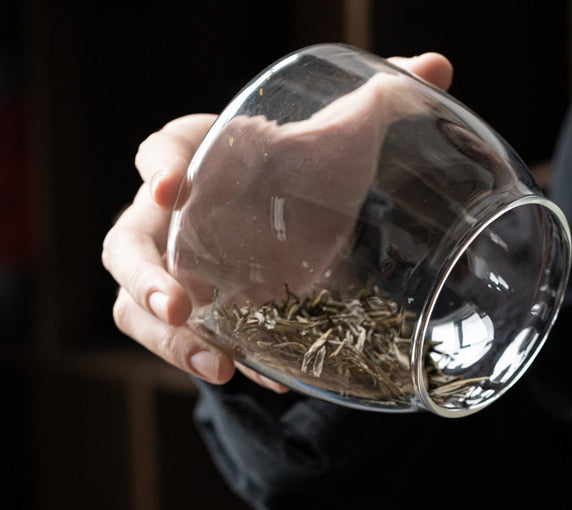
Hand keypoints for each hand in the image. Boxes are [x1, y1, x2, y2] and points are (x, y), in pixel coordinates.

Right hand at [102, 53, 453, 387]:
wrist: (308, 217)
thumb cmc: (311, 166)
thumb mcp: (343, 136)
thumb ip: (381, 101)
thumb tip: (438, 65)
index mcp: (203, 156)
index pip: (162, 149)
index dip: (157, 166)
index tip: (170, 187)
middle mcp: (175, 218)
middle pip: (127, 246)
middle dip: (144, 276)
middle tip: (180, 304)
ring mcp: (181, 270)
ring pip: (138, 307)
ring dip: (169, 340)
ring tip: (218, 367)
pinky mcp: (203, 311)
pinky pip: (188, 341)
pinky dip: (217, 359)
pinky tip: (263, 376)